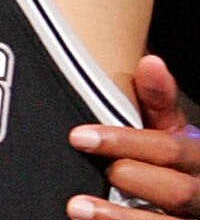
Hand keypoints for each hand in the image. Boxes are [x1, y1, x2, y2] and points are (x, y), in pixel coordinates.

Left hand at [71, 55, 198, 216]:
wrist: (193, 199)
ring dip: (120, 218)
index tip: (79, 136)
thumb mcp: (172, 130)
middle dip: (134, 178)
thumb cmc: (176, 159)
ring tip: (77, 208)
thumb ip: (158, 100)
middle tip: (100, 170)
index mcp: (199, 158)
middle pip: (178, 191)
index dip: (125, 141)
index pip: (170, 150)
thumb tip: (150, 61)